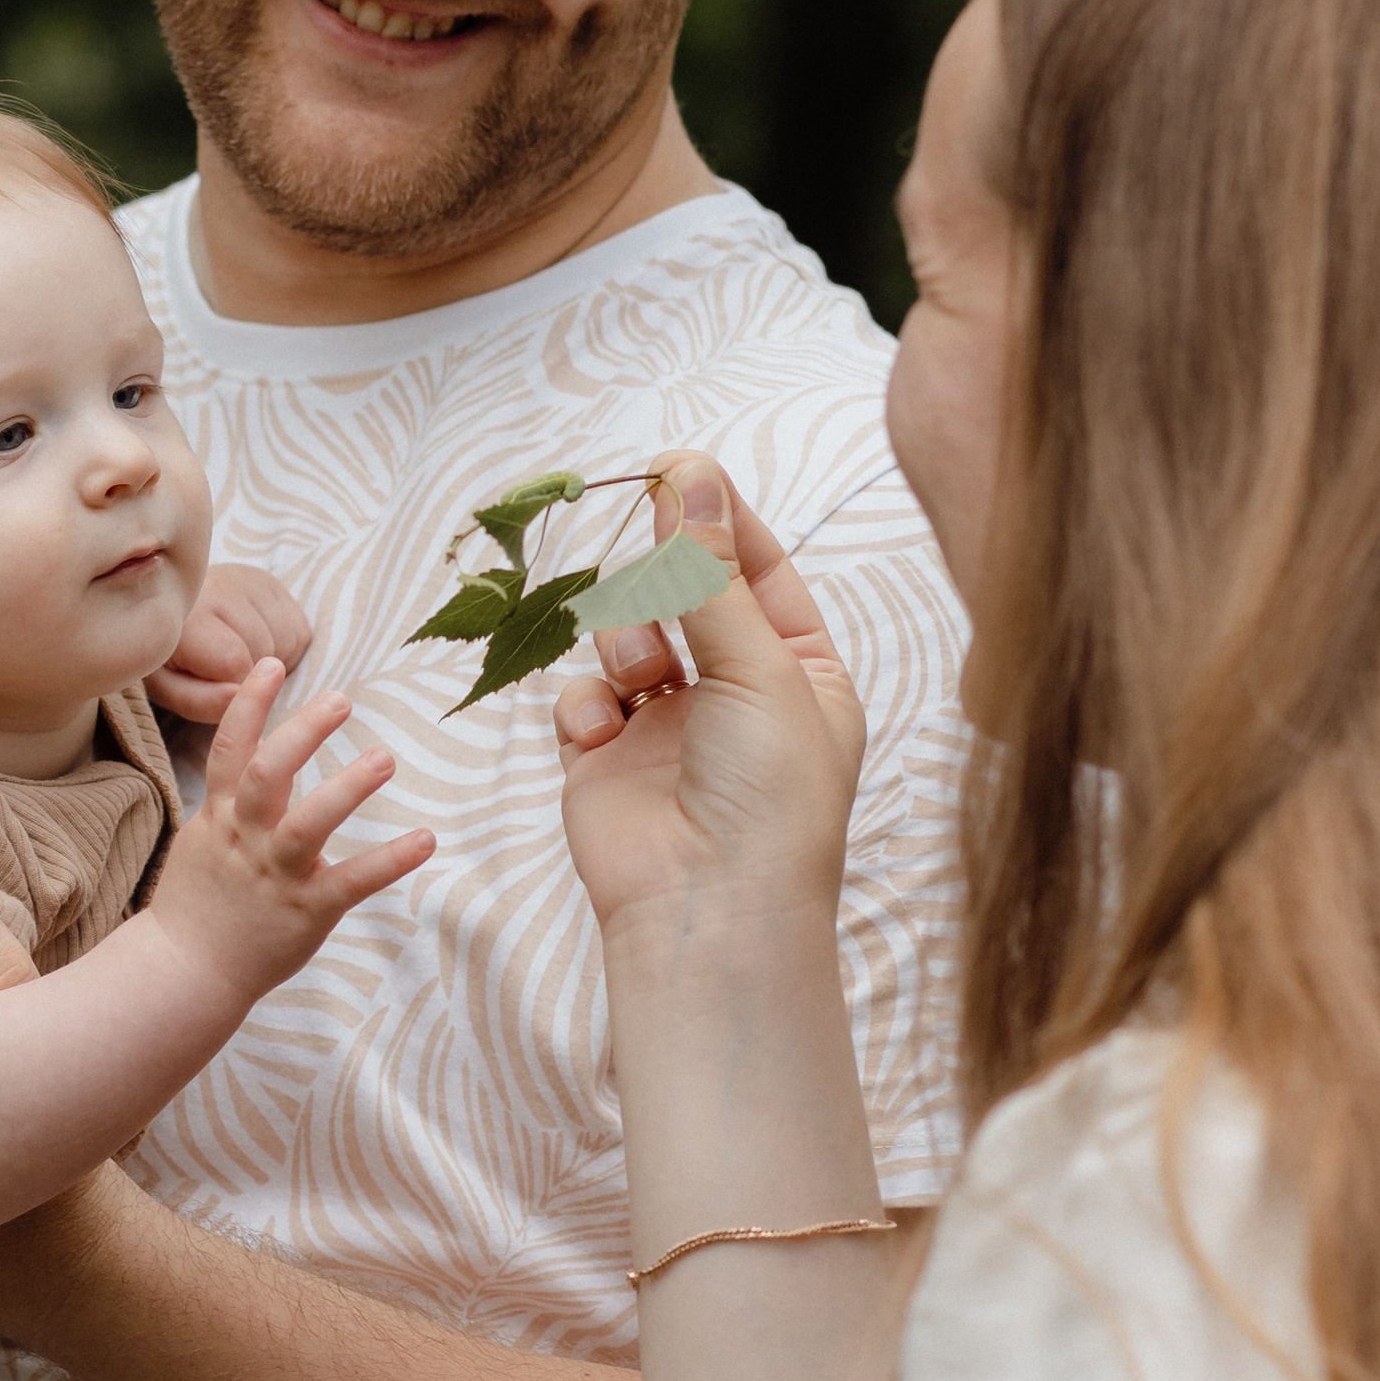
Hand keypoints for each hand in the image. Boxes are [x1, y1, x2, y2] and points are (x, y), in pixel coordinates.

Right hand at [145, 658, 432, 997]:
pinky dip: (390, 860)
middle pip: (267, 774)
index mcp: (221, 817)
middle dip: (302, 732)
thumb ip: (227, 803)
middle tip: (340, 698)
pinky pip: (352, 881)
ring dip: (346, 788)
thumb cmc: (198, 906)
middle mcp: (246, 838)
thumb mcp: (201, 842)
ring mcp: (275, 874)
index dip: (249, 705)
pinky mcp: (305, 910)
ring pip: (307, 823)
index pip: (229, 749)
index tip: (270, 663)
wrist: (183, 973)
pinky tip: (425, 840)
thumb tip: (247, 760)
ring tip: (384, 758)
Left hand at [146, 560, 313, 723]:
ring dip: (272, 660)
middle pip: (265, 650)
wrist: (162, 607)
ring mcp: (250, 578)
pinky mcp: (270, 581)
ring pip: (288, 639)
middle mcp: (221, 585)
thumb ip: (199, 700)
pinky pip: (300, 629)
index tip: (214, 688)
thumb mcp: (168, 689)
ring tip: (238, 657)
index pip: (234, 661)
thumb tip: (240, 695)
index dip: (233, 688)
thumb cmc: (167, 656)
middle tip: (222, 671)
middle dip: (252, 674)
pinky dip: (284, 648)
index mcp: (188, 613)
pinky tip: (255, 644)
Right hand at [556, 454, 866, 962]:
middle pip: (684, 592)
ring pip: (625, 633)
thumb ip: (711, 573)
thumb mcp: (759, 669)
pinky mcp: (605, 758)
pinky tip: (602, 733)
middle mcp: (733, 693)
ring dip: (627, 637)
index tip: (677, 466)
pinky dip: (587, 704)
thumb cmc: (770, 799)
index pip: (758, 569)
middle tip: (649, 532)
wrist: (710, 913)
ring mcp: (666, 725)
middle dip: (665, 573)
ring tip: (641, 672)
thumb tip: (690, 475)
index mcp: (798, 671)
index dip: (718, 518)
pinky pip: (581, 694)